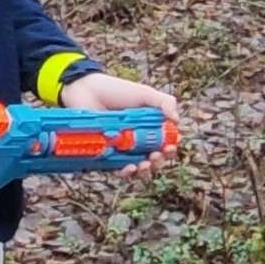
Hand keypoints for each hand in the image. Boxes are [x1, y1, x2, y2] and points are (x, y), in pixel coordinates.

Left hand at [59, 73, 179, 180]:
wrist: (87, 91)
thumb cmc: (116, 91)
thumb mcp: (144, 93)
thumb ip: (164, 102)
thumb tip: (177, 120)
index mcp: (151, 127)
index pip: (166, 144)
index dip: (170, 149)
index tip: (169, 147)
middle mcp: (138, 141)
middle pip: (155, 159)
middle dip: (159, 161)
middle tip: (156, 155)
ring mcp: (123, 149)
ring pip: (140, 168)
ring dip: (146, 171)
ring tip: (144, 164)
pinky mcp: (108, 155)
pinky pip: (120, 169)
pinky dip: (127, 173)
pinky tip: (130, 167)